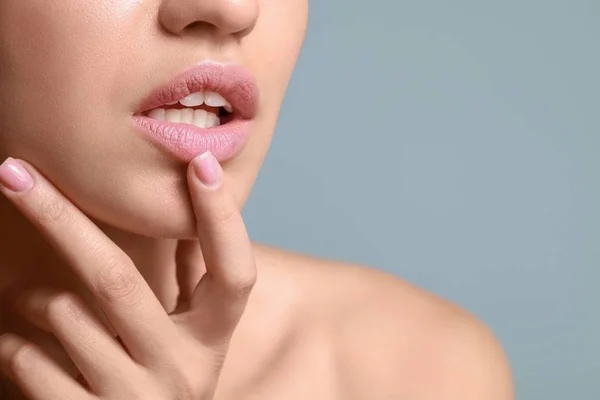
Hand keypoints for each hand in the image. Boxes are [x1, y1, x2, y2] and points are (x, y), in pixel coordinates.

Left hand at [0, 152, 256, 399]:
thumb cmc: (167, 381)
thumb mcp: (195, 337)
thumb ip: (199, 281)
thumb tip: (195, 215)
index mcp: (213, 339)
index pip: (234, 273)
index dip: (223, 219)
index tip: (202, 162)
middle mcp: (182, 369)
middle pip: (115, 280)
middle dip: (59, 218)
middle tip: (15, 172)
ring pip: (62, 315)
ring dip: (29, 294)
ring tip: (25, 297)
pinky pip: (29, 361)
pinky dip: (13, 341)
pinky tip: (22, 344)